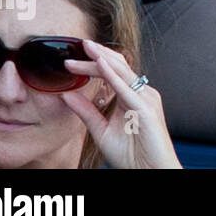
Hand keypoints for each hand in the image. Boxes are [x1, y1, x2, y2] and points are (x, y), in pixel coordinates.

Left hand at [60, 42, 181, 168]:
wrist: (150, 171)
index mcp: (133, 97)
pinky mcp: (146, 108)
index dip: (91, 65)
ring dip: (103, 58)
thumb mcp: (101, 130)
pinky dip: (113, 74)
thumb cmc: (132, 155)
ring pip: (122, 72)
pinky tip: (101, 64)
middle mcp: (142, 94)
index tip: (70, 62)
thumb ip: (86, 111)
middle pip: (117, 67)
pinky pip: (126, 88)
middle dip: (96, 55)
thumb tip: (66, 95)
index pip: (111, 74)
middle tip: (77, 45)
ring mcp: (146, 99)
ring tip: (87, 47)